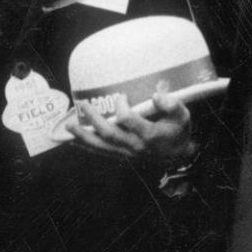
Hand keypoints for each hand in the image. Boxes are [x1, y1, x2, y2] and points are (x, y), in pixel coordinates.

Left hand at [67, 92, 199, 162]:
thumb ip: (172, 104)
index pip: (128, 120)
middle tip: (82, 104)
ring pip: (101, 146)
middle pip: (109, 134)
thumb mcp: (183, 116)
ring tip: (69, 126)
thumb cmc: (179, 131)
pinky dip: (86, 146)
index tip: (120, 95)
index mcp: (149, 135)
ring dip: (83, 136)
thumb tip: (156, 95)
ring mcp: (127, 153)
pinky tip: (72, 140)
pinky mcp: (121, 155)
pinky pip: (101, 152)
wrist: (178, 156)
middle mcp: (135, 146)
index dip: (121, 107)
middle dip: (94, 119)